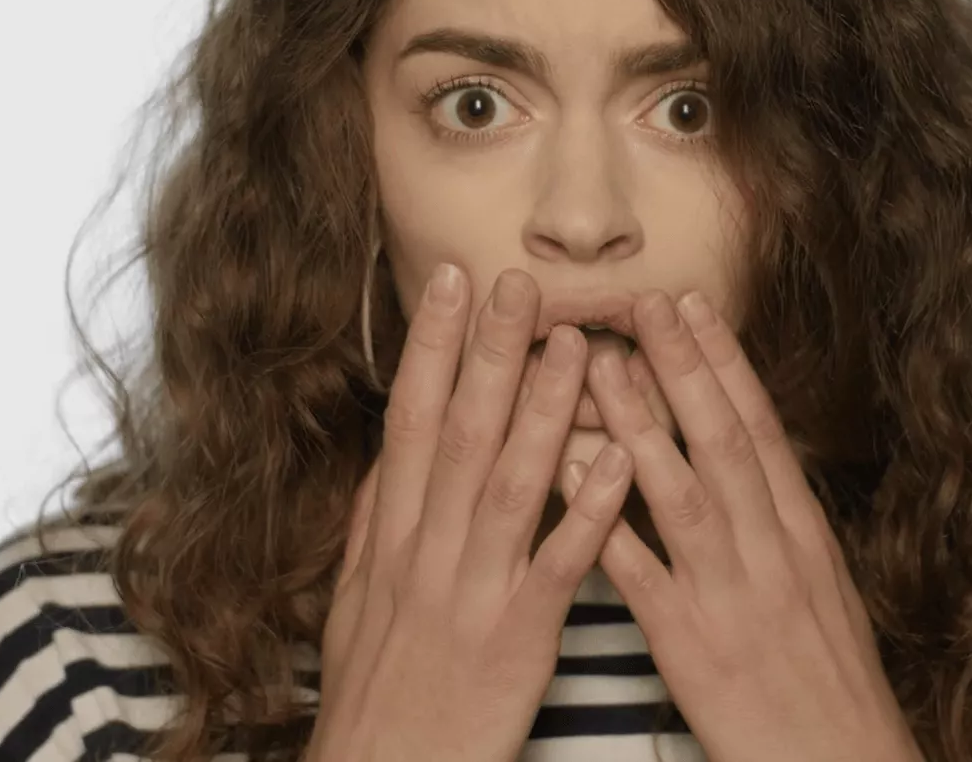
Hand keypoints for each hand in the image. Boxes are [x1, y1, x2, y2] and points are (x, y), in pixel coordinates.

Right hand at [308, 266, 635, 761]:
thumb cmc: (377, 691)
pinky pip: (557, 565)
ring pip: (511, 485)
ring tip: (577, 344)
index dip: (433, 347)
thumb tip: (391, 454)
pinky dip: (587, 510)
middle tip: (518, 280)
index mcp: (391, 537)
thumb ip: (376, 522)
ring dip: (544, 411)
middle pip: (461, 433)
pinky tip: (616, 460)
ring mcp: (472, 592)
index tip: (452, 280)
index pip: (412, 421)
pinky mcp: (516, 639)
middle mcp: (426, 551)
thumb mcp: (355, 600)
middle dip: (488, 352)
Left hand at [585, 290, 923, 761]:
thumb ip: (780, 526)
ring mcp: (731, 594)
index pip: (761, 428)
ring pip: (681, 490)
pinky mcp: (692, 645)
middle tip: (641, 300)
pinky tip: (571, 474)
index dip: (724, 361)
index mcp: (803, 534)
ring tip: (595, 363)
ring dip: (638, 422)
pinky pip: (639, 571)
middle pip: (724, 439)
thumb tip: (752, 466)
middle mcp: (772, 550)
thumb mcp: (821, 591)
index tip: (692, 303)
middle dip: (682, 365)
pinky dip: (605, 517)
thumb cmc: (829, 685)